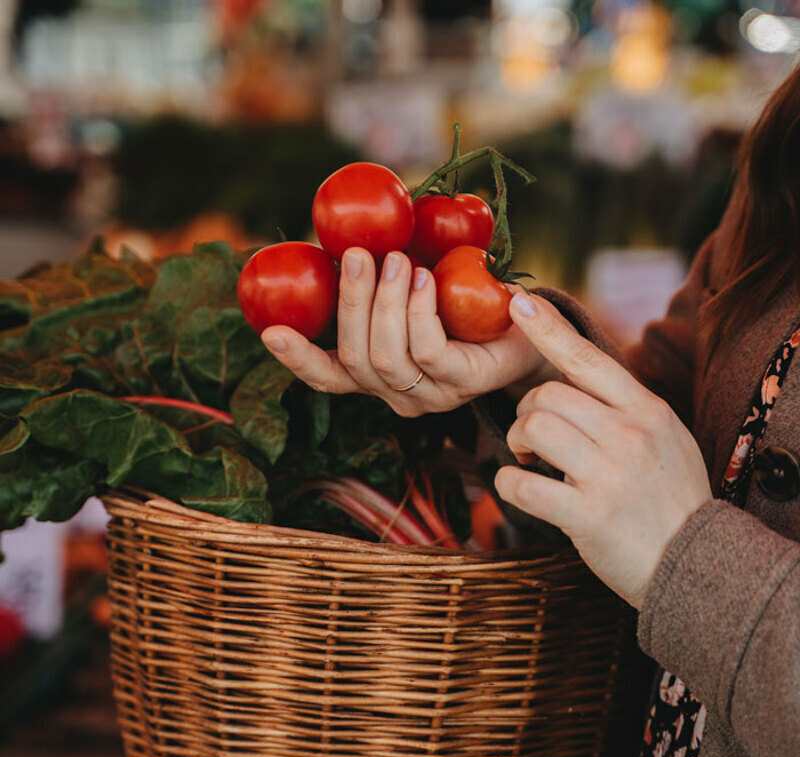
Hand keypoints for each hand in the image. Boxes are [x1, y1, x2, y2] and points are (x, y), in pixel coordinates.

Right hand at [261, 247, 547, 416]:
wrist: (531, 327)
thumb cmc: (466, 303)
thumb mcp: (415, 288)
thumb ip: (382, 278)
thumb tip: (346, 236)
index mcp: (379, 376)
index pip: (329, 377)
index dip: (298, 358)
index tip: (270, 331)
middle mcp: (399, 393)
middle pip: (356, 360)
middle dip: (350, 304)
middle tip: (358, 255)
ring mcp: (431, 394)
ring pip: (387, 357)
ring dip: (385, 303)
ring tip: (395, 260)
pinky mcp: (463, 382)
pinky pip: (427, 350)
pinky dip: (419, 310)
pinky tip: (426, 278)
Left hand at [495, 293, 711, 608]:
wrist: (696, 565)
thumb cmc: (670, 497)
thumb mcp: (665, 437)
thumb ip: (626, 406)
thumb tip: (579, 371)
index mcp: (647, 411)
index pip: (589, 358)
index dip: (549, 329)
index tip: (520, 302)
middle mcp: (630, 435)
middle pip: (548, 395)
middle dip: (525, 412)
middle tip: (530, 437)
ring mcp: (610, 474)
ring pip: (535, 427)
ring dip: (517, 441)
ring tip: (527, 459)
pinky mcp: (589, 515)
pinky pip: (523, 484)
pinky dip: (508, 484)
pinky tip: (519, 488)